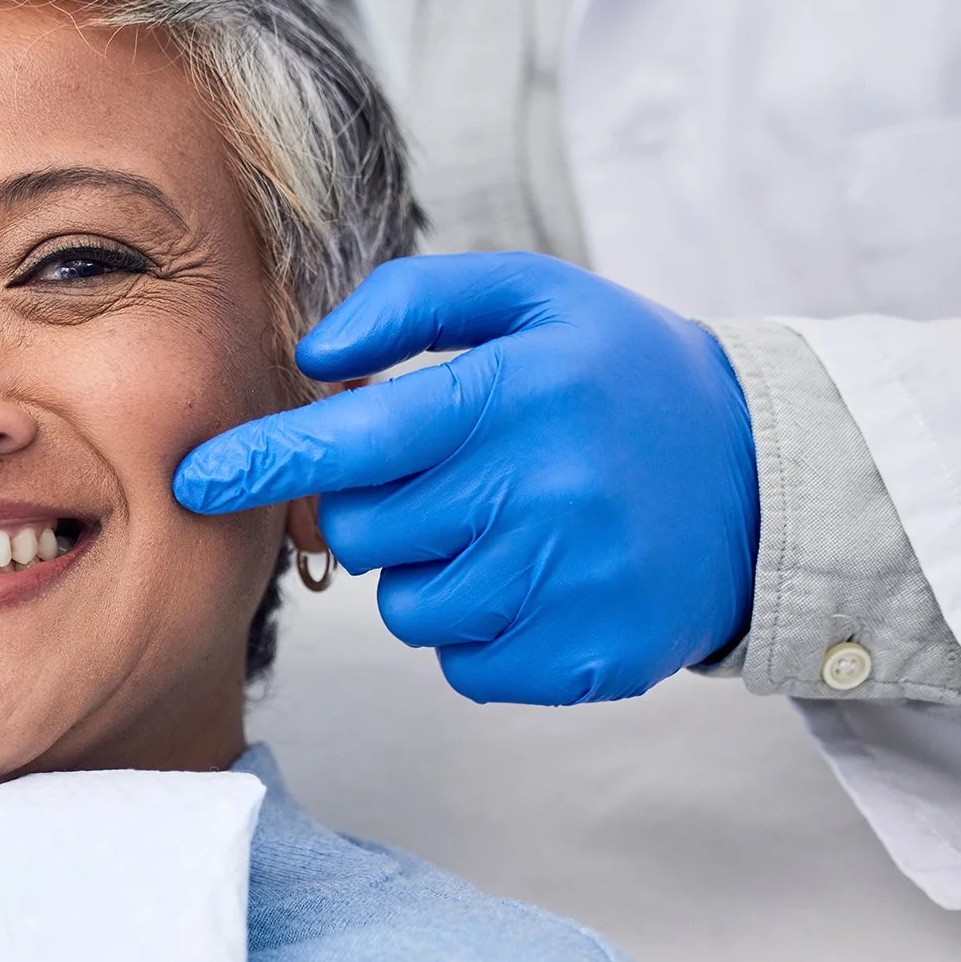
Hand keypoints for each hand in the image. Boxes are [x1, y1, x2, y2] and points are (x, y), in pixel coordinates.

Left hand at [173, 253, 758, 704]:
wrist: (765, 478)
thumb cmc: (618, 378)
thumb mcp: (533, 297)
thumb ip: (412, 300)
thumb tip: (314, 356)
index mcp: (518, 394)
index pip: (356, 438)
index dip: (264, 461)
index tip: (195, 480)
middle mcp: (543, 491)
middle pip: (365, 530)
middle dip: (378, 506)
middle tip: (452, 475)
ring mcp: (567, 584)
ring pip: (407, 605)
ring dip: (430, 571)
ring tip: (507, 525)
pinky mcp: (584, 659)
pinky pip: (462, 664)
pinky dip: (478, 630)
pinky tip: (537, 579)